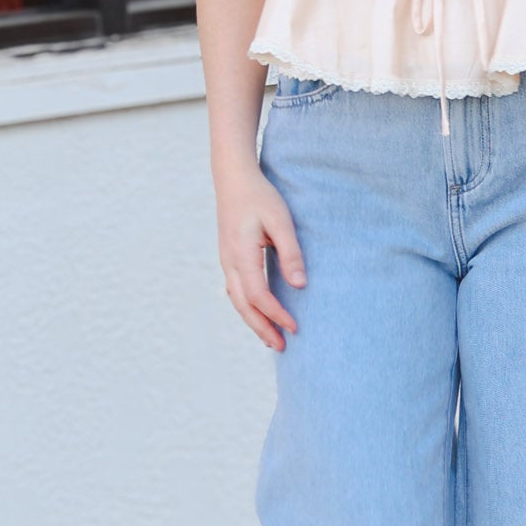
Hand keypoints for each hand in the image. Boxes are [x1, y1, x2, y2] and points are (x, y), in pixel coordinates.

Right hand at [216, 162, 305, 350]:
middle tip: (282, 347)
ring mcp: (226, 260)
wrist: (233, 178)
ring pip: (237, 300)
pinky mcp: (229, 257)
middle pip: (243, 305)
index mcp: (241, 254)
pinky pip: (236, 290)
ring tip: (271, 339)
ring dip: (253, 321)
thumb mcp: (281, 221)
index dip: (276, 314)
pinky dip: (247, 307)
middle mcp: (229, 262)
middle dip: (262, 328)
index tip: (295, 327)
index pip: (259, 295)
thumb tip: (300, 285)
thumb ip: (290, 253)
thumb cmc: (260, 196)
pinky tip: (259, 313)